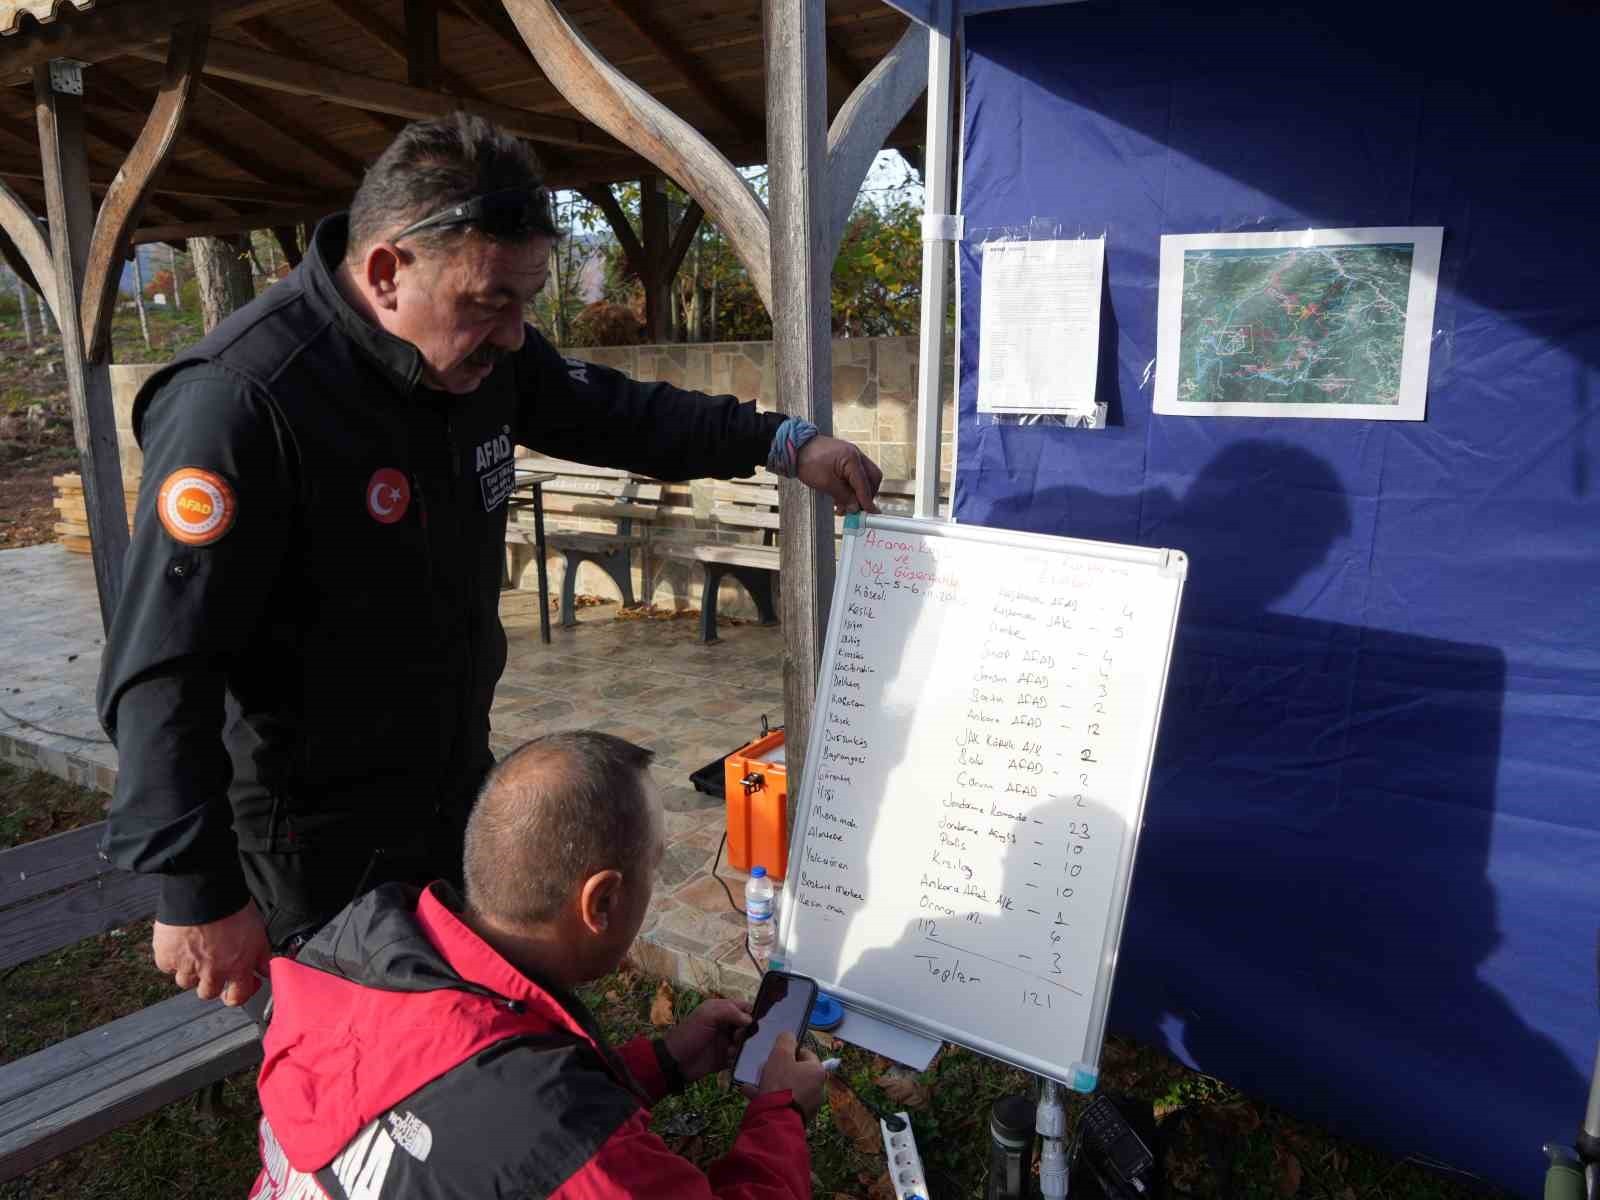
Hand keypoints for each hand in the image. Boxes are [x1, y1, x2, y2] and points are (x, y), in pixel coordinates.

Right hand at [152, 902, 270, 1006]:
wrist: (204, 891)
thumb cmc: (233, 908)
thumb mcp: (258, 932)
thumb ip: (262, 955)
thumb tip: (266, 970)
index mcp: (237, 967)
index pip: (238, 997)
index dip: (238, 994)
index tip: (238, 987)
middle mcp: (212, 972)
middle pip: (208, 993)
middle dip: (211, 983)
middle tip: (212, 968)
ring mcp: (187, 966)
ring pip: (186, 982)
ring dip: (190, 970)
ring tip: (195, 950)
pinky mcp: (166, 957)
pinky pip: (167, 966)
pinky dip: (172, 958)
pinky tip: (179, 943)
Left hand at [663, 998, 752, 1082]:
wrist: (676, 1062)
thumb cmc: (689, 1034)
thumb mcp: (706, 1016)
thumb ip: (729, 1012)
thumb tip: (750, 1020)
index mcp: (720, 1010)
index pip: (743, 1007)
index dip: (751, 1012)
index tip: (753, 1021)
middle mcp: (725, 1025)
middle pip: (747, 1025)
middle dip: (747, 1031)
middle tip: (736, 1037)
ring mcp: (726, 1041)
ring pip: (745, 1041)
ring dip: (742, 1045)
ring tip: (730, 1049)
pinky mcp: (726, 1058)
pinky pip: (740, 1056)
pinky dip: (738, 1057)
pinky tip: (728, 1058)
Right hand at [755, 1031, 824, 1117]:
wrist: (776, 1120)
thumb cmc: (781, 1083)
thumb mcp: (780, 1054)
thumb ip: (785, 1040)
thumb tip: (789, 1035)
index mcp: (817, 1071)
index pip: (805, 1053)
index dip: (789, 1051)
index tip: (776, 1055)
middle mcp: (817, 1088)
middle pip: (796, 1072)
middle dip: (779, 1069)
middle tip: (764, 1069)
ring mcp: (808, 1105)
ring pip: (788, 1088)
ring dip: (772, 1083)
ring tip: (754, 1083)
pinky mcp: (797, 1117)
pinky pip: (783, 1102)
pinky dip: (771, 1097)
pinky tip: (752, 1094)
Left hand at [795, 435, 882, 516]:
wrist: (796, 449)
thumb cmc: (807, 460)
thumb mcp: (825, 483)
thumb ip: (844, 496)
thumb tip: (856, 507)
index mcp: (852, 458)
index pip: (864, 483)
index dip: (866, 500)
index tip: (868, 512)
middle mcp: (855, 455)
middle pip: (871, 478)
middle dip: (866, 495)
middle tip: (857, 509)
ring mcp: (851, 457)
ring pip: (864, 478)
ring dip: (857, 494)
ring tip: (844, 506)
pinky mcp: (846, 460)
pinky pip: (855, 476)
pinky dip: (851, 488)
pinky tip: (841, 498)